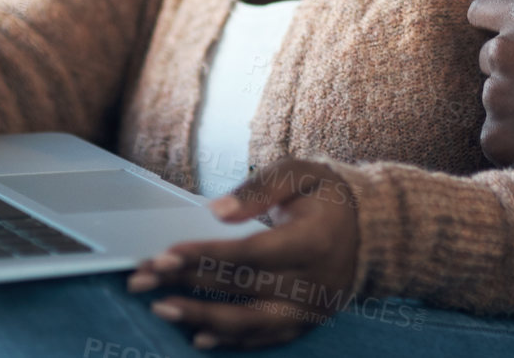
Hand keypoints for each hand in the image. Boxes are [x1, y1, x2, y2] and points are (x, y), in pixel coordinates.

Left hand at [126, 157, 359, 348]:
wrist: (371, 231)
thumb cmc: (329, 196)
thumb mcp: (301, 173)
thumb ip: (259, 189)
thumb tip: (215, 213)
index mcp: (313, 240)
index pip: (250, 253)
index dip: (204, 256)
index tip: (164, 255)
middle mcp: (312, 281)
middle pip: (241, 287)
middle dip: (187, 283)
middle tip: (142, 280)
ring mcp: (309, 308)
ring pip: (249, 322)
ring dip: (201, 318)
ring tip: (162, 309)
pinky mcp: (305, 323)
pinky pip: (264, 338)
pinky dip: (231, 339)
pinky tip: (199, 336)